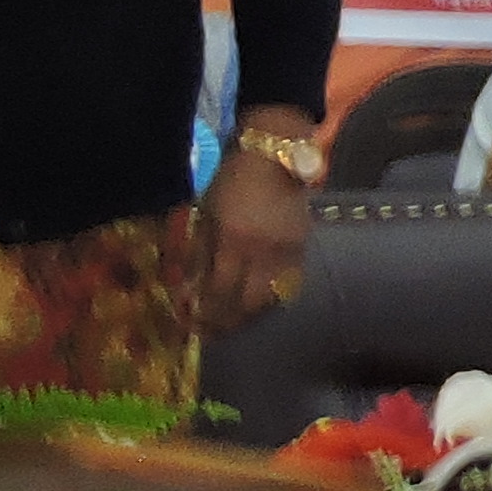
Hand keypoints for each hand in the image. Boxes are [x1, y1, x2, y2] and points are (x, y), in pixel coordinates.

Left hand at [189, 128, 320, 331]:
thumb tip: (188, 291)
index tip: (192, 325)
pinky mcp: (302, 249)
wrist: (276, 158)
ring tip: (232, 321)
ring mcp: (288, 252)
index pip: (220, 291)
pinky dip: (268, 299)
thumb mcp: (206, 215)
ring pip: (271, 299)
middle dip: (228, 323)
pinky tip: (254, 301)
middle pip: (249, 303)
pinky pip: (286, 285)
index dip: (206, 313)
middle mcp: (264, 251)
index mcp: (235, 240)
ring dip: (249, 315)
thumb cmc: (232, 182)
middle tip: (212, 332)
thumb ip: (199, 254)